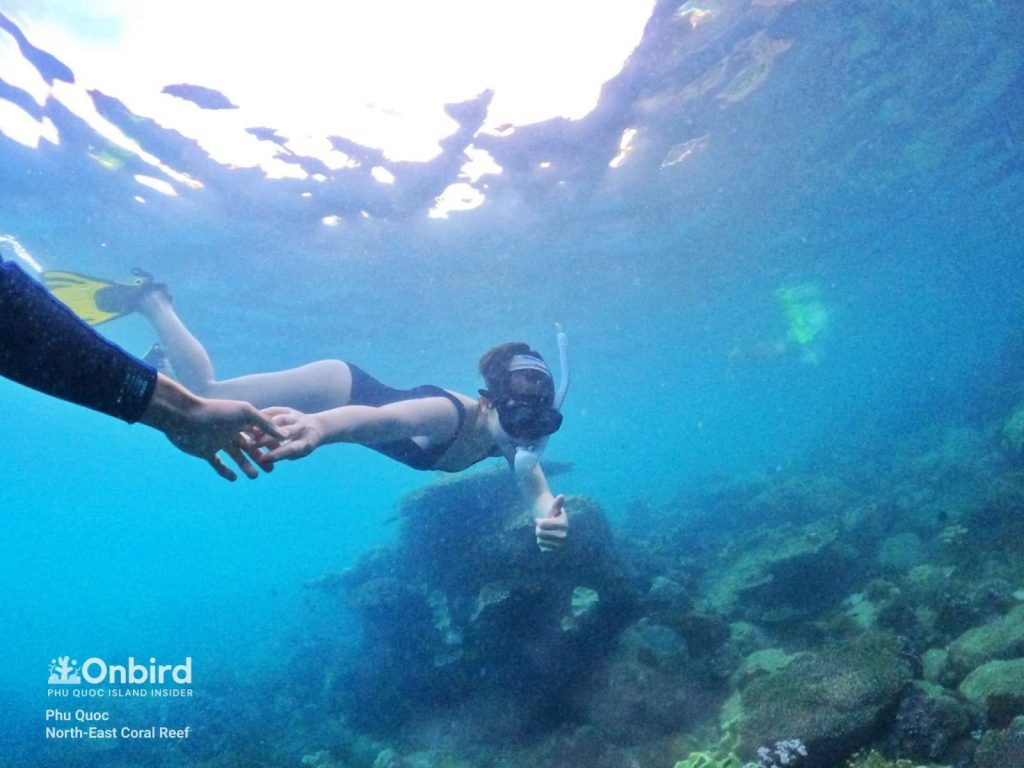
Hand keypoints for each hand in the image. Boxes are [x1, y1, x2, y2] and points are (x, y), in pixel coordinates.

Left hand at [140, 375, 282, 480]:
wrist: (185, 418)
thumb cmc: (216, 412)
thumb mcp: (246, 413)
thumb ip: (265, 424)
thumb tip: (284, 435)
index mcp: (240, 421)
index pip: (260, 433)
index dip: (270, 443)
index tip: (281, 452)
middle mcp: (230, 431)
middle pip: (250, 447)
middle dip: (260, 457)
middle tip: (271, 469)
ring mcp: (218, 442)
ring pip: (236, 456)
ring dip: (246, 466)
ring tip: (254, 476)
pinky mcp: (205, 451)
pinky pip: (217, 464)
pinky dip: (225, 471)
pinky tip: (234, 478)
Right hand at [256, 406, 324, 462]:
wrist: (316, 427)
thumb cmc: (302, 446)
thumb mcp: (297, 453)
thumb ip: (284, 455)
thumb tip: (263, 460)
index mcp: (306, 442)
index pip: (291, 449)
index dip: (277, 454)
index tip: (262, 459)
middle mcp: (302, 428)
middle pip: (285, 432)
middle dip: (268, 438)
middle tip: (252, 445)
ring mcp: (296, 417)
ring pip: (280, 420)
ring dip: (265, 425)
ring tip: (251, 431)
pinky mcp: (289, 410)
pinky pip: (275, 411)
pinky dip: (264, 414)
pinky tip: (251, 418)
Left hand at [535, 494, 567, 551]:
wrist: (552, 525)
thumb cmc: (552, 514)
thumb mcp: (553, 508)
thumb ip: (557, 504)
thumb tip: (561, 496)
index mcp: (564, 524)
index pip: (544, 524)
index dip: (540, 522)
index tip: (539, 520)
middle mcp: (564, 536)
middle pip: (541, 534)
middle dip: (538, 529)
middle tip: (540, 527)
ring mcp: (560, 544)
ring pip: (541, 541)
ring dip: (539, 536)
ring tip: (543, 533)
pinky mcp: (554, 551)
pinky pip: (543, 549)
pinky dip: (541, 544)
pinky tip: (545, 540)